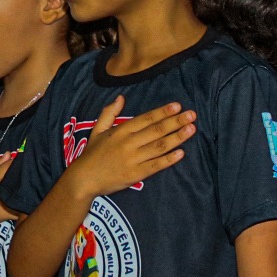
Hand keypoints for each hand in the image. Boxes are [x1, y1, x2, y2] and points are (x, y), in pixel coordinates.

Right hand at [66, 97, 196, 198]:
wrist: (84, 179)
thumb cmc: (92, 154)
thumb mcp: (97, 130)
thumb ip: (109, 113)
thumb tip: (121, 98)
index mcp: (121, 131)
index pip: (146, 118)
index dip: (163, 112)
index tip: (177, 106)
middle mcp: (128, 143)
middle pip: (156, 130)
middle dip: (176, 121)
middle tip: (192, 115)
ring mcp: (133, 159)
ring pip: (159, 146)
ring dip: (177, 137)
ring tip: (191, 129)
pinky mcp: (135, 174)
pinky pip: (155, 165)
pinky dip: (169, 159)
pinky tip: (181, 153)